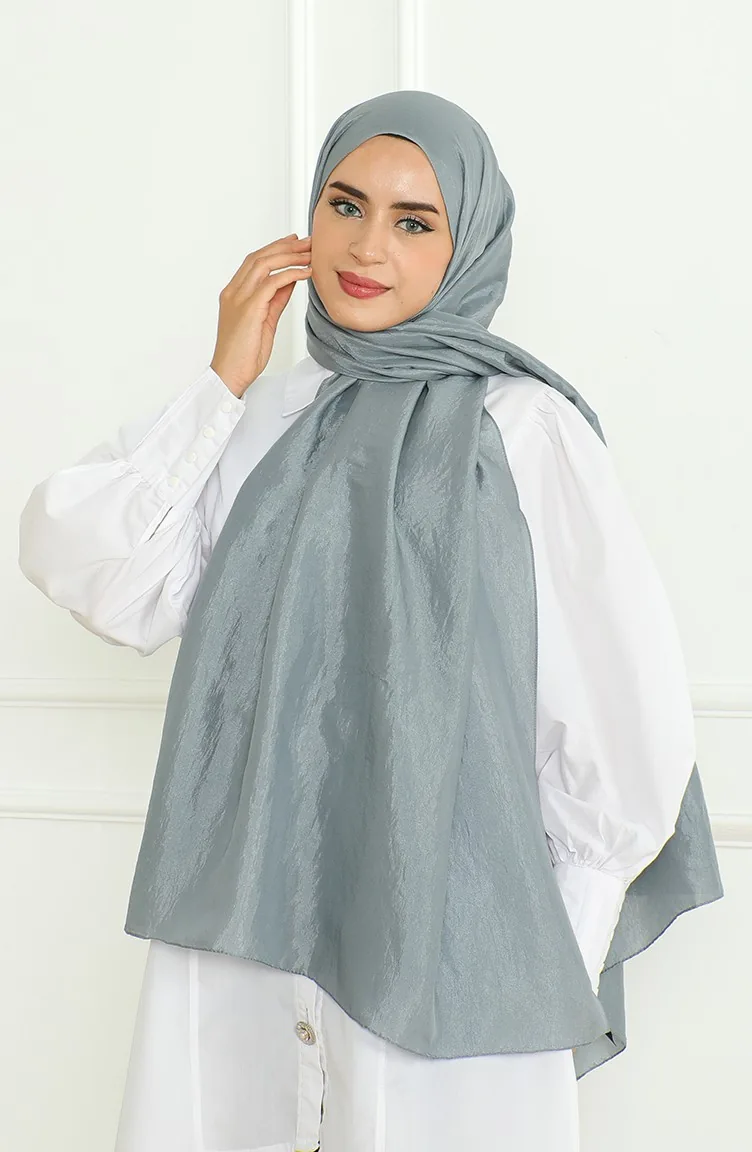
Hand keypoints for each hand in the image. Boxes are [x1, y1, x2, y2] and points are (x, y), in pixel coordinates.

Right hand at [210, 233, 312, 397]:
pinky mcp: (249, 308)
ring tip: (310, 254)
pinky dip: (291, 274)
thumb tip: (290, 282)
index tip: (294, 242)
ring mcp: (239, 298)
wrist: (230, 374)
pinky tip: (305, 272)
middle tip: (307, 242)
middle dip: (285, 246)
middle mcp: (234, 292)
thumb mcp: (265, 321)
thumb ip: (275, 300)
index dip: (275, 249)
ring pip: (264, 264)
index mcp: (234, 294)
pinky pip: (272, 283)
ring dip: (290, 256)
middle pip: (259, 257)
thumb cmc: (244, 354)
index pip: (254, 262)